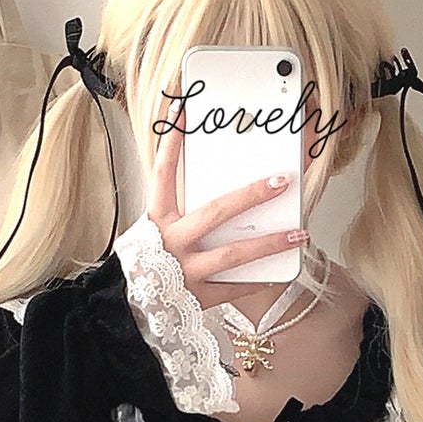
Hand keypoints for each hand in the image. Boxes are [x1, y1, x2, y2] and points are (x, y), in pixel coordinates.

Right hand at [146, 105, 309, 313]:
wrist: (124, 311)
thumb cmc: (141, 268)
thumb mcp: (149, 234)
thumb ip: (175, 215)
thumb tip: (214, 197)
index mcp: (156, 221)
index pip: (164, 173)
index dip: (173, 141)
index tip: (184, 110)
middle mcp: (171, 242)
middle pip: (217, 211)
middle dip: (252, 194)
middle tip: (281, 180)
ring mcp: (185, 271)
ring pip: (234, 254)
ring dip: (270, 243)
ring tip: (298, 233)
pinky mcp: (197, 297)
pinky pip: (233, 288)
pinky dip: (256, 281)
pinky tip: (276, 273)